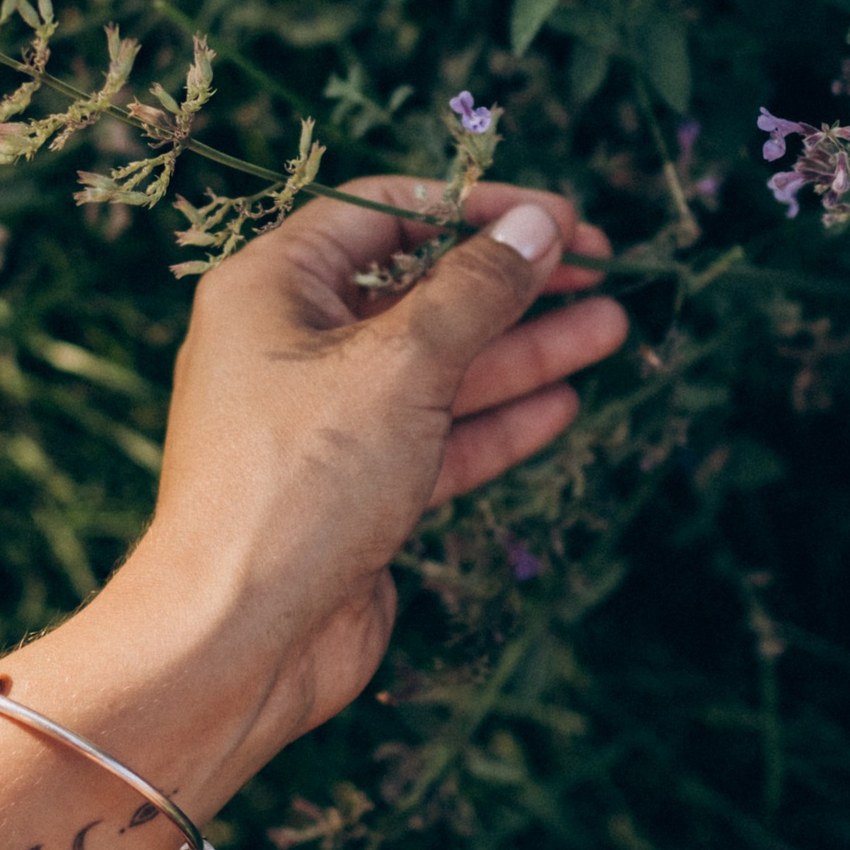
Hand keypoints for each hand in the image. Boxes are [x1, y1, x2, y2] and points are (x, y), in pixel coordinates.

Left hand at [126, 179, 626, 758]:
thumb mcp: (397, 365)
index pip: (384, 214)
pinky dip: (496, 420)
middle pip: (420, 289)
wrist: (237, 641)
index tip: (560, 218)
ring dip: (524, 348)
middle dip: (513, 279)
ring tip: (612, 326)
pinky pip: (436, 437)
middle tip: (602, 266)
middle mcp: (291, 345)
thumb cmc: (296, 484)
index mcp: (271, 288)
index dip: (477, 208)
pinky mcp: (357, 491)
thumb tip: (538, 228)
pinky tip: (562, 403)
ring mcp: (325, 423)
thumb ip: (477, 290)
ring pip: (440, 367)